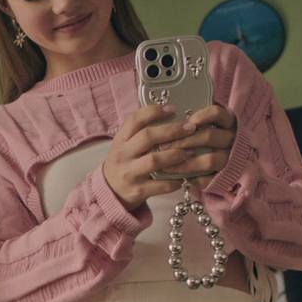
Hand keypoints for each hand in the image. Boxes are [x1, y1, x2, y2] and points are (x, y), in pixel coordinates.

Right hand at [103, 104, 230, 209]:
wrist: (110, 192)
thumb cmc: (124, 164)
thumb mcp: (125, 146)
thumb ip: (140, 133)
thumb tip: (170, 116)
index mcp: (120, 140)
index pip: (135, 120)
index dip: (154, 111)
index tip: (173, 108)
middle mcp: (123, 155)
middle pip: (147, 137)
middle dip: (172, 130)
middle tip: (191, 128)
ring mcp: (130, 173)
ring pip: (155, 160)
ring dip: (176, 154)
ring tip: (190, 152)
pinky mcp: (138, 190)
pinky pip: (161, 185)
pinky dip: (175, 180)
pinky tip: (184, 176)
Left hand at [173, 104, 237, 190]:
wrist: (227, 165)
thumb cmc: (208, 141)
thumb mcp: (206, 127)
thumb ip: (192, 123)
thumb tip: (167, 119)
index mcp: (228, 123)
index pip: (217, 113)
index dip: (200, 116)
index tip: (186, 122)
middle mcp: (232, 140)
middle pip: (209, 136)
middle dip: (183, 141)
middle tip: (163, 146)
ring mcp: (231, 159)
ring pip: (209, 160)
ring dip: (186, 163)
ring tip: (167, 165)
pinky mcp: (226, 176)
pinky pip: (209, 179)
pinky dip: (193, 178)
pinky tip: (180, 177)